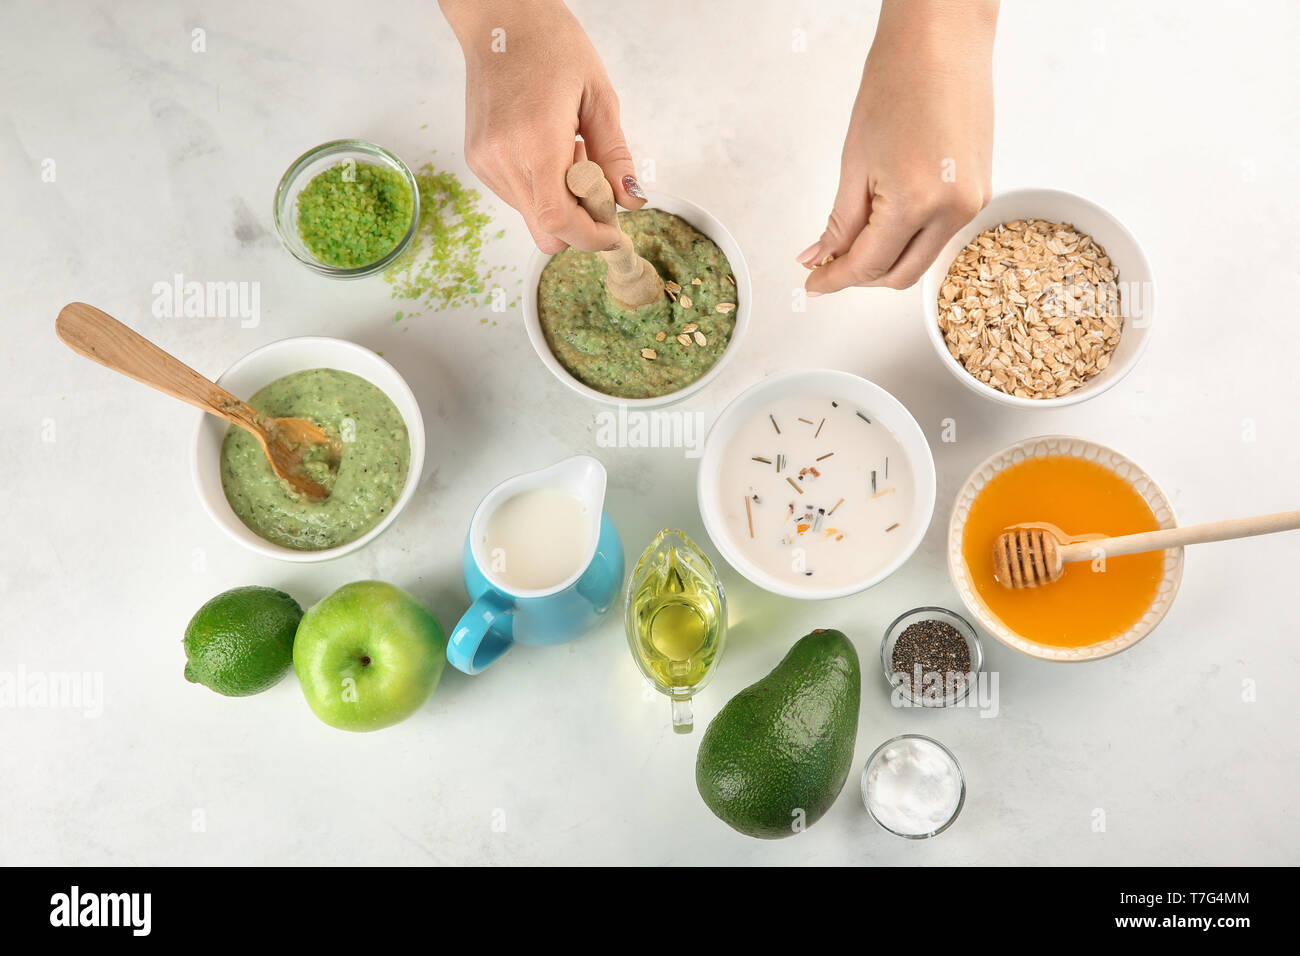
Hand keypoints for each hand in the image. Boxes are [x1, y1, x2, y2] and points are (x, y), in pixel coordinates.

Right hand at [439, 0, 644, 253]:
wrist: (499, 19)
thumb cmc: (552, 46)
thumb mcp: (599, 97)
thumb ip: (615, 155)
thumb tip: (632, 200)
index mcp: (536, 141)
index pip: (557, 221)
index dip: (590, 237)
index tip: (613, 233)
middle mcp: (503, 158)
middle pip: (545, 232)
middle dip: (579, 223)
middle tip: (596, 184)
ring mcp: (485, 163)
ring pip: (532, 218)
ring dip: (560, 203)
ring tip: (569, 152)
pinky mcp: (478, 161)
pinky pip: (517, 198)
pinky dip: (541, 189)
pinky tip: (548, 150)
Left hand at [801, 0, 997, 293]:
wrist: (943, 40)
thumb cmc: (898, 83)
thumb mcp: (855, 160)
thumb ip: (840, 221)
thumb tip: (820, 257)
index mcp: (917, 202)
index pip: (869, 265)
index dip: (835, 279)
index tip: (812, 284)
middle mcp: (954, 211)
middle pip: (899, 275)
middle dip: (861, 276)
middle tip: (827, 265)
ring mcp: (973, 203)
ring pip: (921, 259)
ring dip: (886, 258)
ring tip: (852, 239)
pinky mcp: (982, 191)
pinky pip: (939, 235)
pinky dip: (910, 238)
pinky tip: (885, 222)